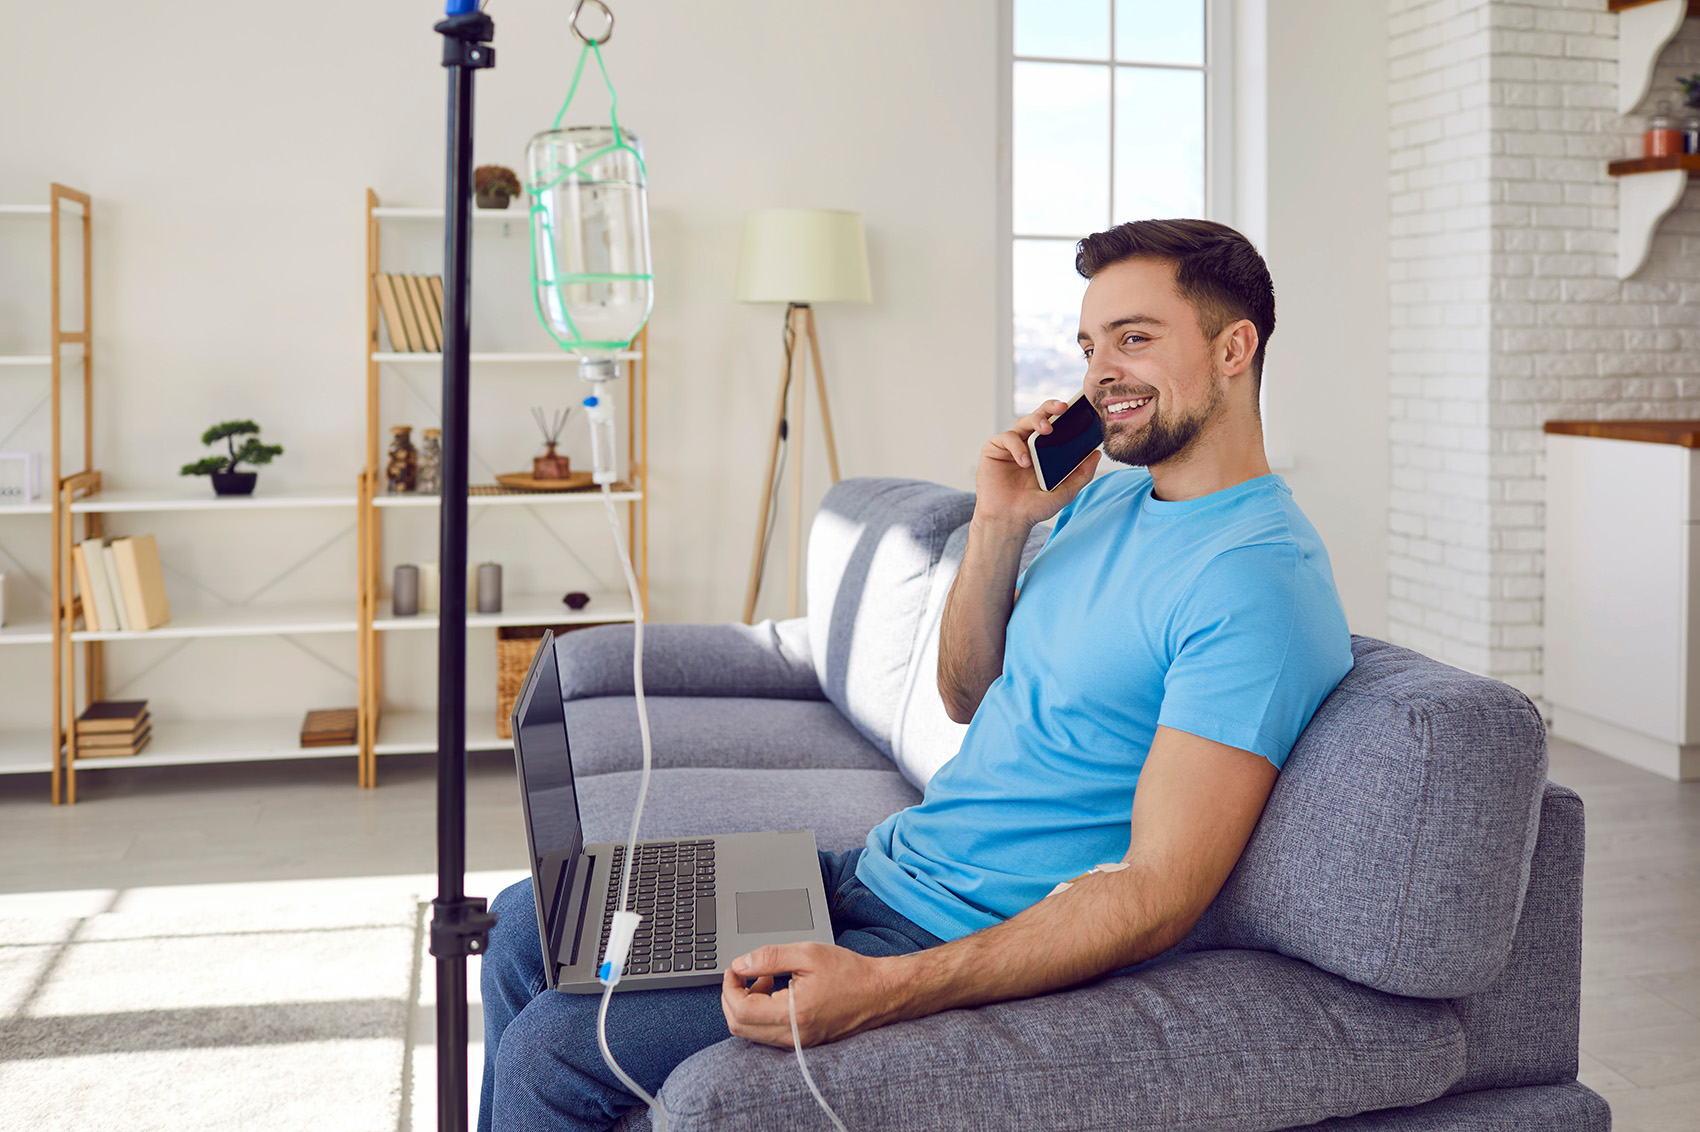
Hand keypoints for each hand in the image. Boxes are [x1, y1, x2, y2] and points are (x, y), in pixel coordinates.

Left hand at [720, 942, 896, 1047]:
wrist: (879, 993)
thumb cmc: (850, 972)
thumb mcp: (808, 953)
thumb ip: (769, 957)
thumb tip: (740, 964)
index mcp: (794, 1013)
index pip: (741, 1009)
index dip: (729, 987)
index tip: (734, 969)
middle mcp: (794, 1035)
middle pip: (740, 1026)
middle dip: (732, 997)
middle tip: (743, 973)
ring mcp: (798, 1043)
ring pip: (752, 1033)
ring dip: (747, 1005)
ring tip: (764, 979)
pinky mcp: (802, 1043)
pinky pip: (767, 1034)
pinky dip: (761, 1014)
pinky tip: (775, 992)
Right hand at [975, 400, 1101, 531]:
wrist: (1009, 521)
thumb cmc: (1033, 508)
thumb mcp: (1065, 492)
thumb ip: (1082, 474)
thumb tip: (1097, 454)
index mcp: (1044, 451)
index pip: (1055, 425)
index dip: (1064, 415)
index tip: (1077, 409)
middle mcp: (1027, 444)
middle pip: (1039, 417)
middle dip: (1050, 408)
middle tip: (1062, 408)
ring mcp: (1010, 446)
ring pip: (1023, 422)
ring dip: (1036, 421)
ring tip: (1046, 430)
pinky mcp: (993, 449)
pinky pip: (1006, 438)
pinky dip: (1016, 446)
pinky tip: (1024, 461)